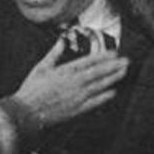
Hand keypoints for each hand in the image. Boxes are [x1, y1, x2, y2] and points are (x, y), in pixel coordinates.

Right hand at [14, 37, 128, 126]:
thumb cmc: (31, 89)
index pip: (88, 61)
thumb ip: (54, 54)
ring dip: (113, 78)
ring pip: (99, 86)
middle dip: (114, 66)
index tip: (114, 53)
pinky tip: (113, 92)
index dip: (103, 56)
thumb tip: (61, 41)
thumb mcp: (41, 67)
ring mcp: (77, 97)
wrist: (26, 112)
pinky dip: (104, 97)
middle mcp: (74, 83)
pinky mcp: (76, 109)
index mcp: (65, 71)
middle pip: (98, 73)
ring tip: (123, 72)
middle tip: (127, 61)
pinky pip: (94, 102)